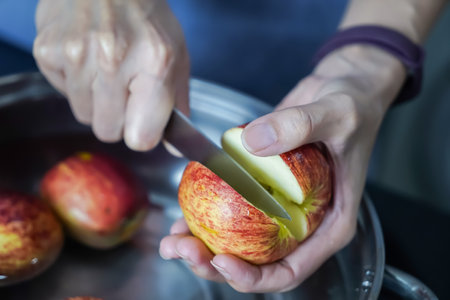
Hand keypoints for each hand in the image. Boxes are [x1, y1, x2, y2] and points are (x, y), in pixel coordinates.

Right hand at [33, 0, 188, 150]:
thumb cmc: (147, 17)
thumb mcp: (177, 56)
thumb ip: (176, 104)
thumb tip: (172, 146)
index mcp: (155, 63)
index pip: (141, 138)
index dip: (143, 133)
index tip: (144, 122)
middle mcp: (113, 60)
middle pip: (108, 132)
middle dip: (119, 118)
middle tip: (125, 89)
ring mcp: (76, 55)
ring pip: (84, 116)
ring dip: (96, 101)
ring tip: (105, 69)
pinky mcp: (48, 51)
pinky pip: (64, 94)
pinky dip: (76, 83)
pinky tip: (87, 58)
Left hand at [159, 45, 404, 291]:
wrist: (343, 86)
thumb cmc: (354, 105)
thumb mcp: (337, 113)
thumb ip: (299, 126)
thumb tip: (253, 145)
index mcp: (329, 224)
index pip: (291, 270)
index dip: (254, 277)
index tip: (222, 260)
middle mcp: (302, 223)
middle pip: (256, 263)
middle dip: (215, 265)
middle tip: (182, 248)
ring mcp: (280, 207)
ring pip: (240, 242)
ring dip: (203, 246)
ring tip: (172, 238)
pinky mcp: (263, 186)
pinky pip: (233, 209)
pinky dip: (206, 215)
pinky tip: (182, 212)